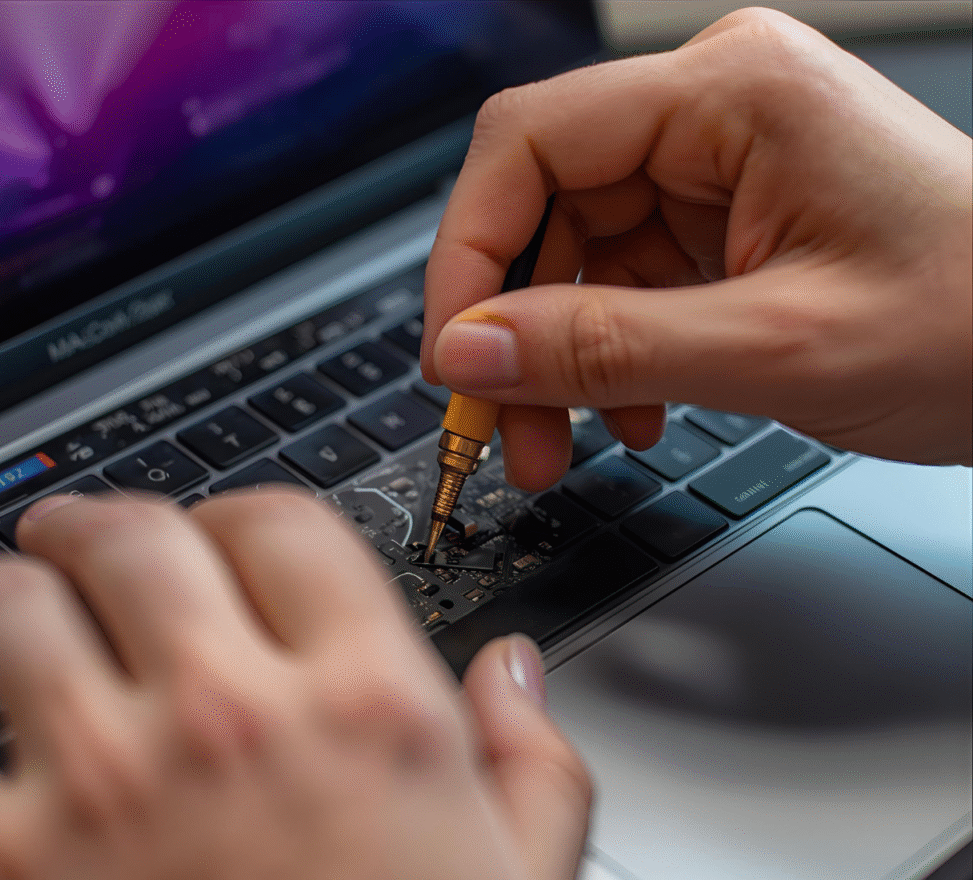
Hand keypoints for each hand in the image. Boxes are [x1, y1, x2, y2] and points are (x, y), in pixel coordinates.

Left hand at [0, 489, 590, 879]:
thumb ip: (537, 764)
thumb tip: (516, 671)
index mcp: (366, 709)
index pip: (285, 526)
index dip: (249, 512)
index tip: (229, 537)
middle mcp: (234, 721)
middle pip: (138, 538)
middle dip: (108, 526)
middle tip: (94, 542)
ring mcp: (104, 790)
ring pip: (8, 606)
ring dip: (6, 593)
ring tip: (11, 610)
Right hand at [421, 7, 972, 489]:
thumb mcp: (772, 348)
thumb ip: (603, 348)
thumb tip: (470, 350)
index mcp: (729, 94)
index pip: (528, 144)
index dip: (467, 254)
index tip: (452, 355)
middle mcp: (714, 115)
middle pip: (545, 209)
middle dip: (512, 328)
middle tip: (504, 426)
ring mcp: (719, 171)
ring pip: (576, 259)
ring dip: (558, 358)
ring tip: (568, 441)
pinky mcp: (727, 226)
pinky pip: (626, 286)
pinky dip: (611, 357)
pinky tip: (636, 411)